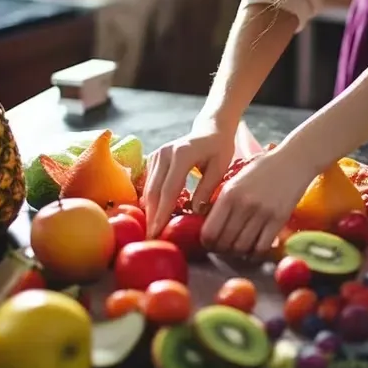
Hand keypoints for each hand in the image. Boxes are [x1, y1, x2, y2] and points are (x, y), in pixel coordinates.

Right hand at [144, 119, 235, 237]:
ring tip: (153, 232)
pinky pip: (149, 185)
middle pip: (154, 192)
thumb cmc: (219, 148)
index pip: (168, 190)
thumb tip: (194, 213)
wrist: (211, 129)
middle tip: (152, 239)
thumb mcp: (219, 168)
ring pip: (149, 190)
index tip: (158, 232)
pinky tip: (155, 217)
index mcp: (181, 154)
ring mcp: (156, 155)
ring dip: (150, 211)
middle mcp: (164, 154)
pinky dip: (152, 202)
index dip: (162, 213)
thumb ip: (207, 190)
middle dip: (152, 217)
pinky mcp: (153, 159)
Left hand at [202, 145, 315, 255]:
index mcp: (229, 194)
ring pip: (242, 248)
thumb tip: (208, 224)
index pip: (209, 231)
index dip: (207, 242)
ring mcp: (262, 213)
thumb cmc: (263, 169)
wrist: (293, 161)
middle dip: (221, 250)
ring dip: (238, 252)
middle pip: (224, 242)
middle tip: (224, 248)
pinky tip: (255, 249)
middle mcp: (243, 204)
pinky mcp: (279, 219)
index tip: (209, 243)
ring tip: (239, 248)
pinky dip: (255, 253)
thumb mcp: (236, 180)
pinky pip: (262, 247)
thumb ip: (222, 201)